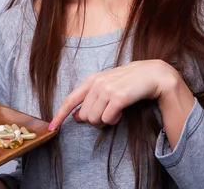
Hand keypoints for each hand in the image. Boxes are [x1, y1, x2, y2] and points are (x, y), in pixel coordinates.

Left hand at [49, 60, 180, 130]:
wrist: (152, 75)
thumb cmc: (129, 83)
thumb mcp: (107, 87)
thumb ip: (91, 100)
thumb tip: (77, 117)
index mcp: (91, 80)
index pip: (70, 99)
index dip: (60, 115)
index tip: (52, 127)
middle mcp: (96, 83)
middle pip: (85, 116)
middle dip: (96, 120)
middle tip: (109, 113)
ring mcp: (107, 89)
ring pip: (95, 119)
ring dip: (106, 120)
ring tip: (116, 110)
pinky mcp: (118, 97)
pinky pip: (108, 119)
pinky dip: (114, 120)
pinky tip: (122, 111)